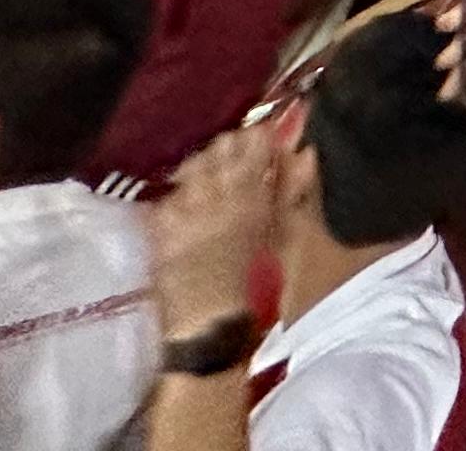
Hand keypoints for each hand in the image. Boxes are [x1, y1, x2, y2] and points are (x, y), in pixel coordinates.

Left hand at [147, 129, 278, 331]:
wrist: (211, 328)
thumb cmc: (257, 289)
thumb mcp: (283, 239)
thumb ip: (291, 193)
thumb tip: (305, 154)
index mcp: (254, 197)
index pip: (255, 143)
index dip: (258, 138)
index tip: (261, 143)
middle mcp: (218, 195)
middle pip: (220, 147)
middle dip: (228, 149)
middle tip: (233, 163)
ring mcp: (185, 209)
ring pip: (191, 166)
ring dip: (201, 168)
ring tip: (207, 184)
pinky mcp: (160, 228)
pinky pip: (166, 197)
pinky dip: (175, 198)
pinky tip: (182, 210)